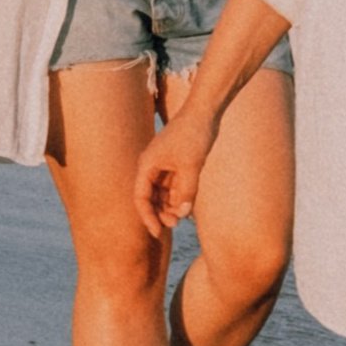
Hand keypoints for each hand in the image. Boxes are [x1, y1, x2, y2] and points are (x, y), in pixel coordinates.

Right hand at [137, 113, 213, 233]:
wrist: (203, 113)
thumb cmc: (193, 135)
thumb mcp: (191, 166)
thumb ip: (187, 191)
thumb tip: (183, 213)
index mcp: (147, 165)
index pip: (141, 198)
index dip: (147, 217)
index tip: (157, 232)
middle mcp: (152, 167)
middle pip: (150, 198)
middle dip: (160, 213)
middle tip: (175, 224)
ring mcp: (163, 166)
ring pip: (162, 194)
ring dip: (170, 207)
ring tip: (182, 217)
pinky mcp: (175, 164)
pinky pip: (173, 186)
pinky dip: (178, 197)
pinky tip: (186, 207)